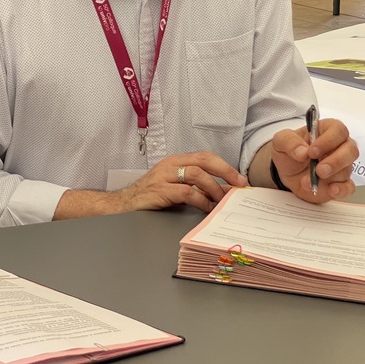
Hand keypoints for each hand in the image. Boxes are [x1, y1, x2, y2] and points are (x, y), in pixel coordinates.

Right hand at [119, 152, 247, 212]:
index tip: (240, 179)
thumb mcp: (174, 185)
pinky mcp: (160, 190)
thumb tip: (222, 192)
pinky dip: (201, 201)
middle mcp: (171, 165)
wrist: (124, 204)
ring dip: (214, 188)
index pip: (205, 157)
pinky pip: (187, 192)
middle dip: (225, 172)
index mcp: (176, 162)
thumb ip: (194, 186)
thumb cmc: (150, 195)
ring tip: (222, 200)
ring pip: (197, 174)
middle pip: (204, 160)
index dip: (225, 166)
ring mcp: (165, 177)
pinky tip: (206, 208)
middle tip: (239, 185)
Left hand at [270, 118, 357, 201]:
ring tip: (308, 181)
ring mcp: (342, 166)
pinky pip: (348, 187)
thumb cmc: (289, 151)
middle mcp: (339, 147)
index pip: (338, 130)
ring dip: (329, 177)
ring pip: (346, 169)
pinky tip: (331, 190)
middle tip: (319, 169)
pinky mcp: (340, 183)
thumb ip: (289, 141)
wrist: (286, 172)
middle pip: (350, 150)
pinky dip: (341, 189)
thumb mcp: (281, 140)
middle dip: (335, 161)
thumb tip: (302, 151)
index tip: (312, 151)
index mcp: (326, 131)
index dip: (328, 140)